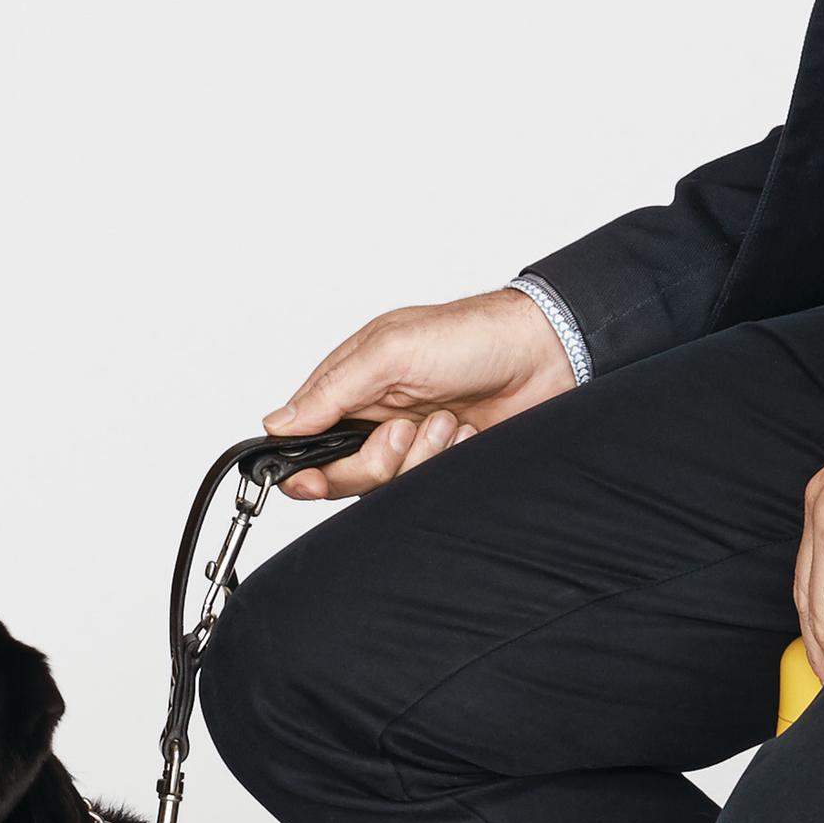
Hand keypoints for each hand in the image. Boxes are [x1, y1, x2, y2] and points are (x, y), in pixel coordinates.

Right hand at [266, 288, 578, 495]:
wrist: (546, 354)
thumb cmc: (472, 336)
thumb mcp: (391, 351)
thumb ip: (332, 390)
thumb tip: (277, 423)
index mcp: (351, 380)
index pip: (302, 435)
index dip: (302, 464)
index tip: (309, 478)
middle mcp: (374, 413)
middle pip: (341, 472)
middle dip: (373, 461)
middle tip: (404, 431)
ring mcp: (409, 439)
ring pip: (384, 485)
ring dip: (418, 457)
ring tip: (449, 422)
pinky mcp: (442, 460)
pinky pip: (424, 486)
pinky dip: (447, 462)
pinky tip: (467, 435)